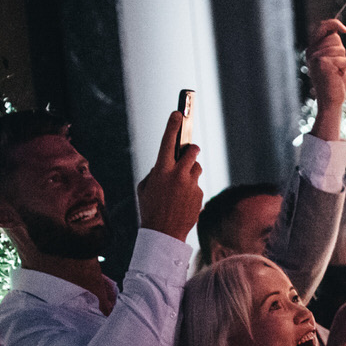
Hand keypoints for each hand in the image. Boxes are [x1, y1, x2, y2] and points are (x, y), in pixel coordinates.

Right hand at [137, 110, 203, 239]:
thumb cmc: (150, 208)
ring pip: (197, 167)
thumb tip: (166, 164)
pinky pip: (197, 185)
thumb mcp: (146, 186)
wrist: (163, 233)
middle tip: (190, 149)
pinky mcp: (199, 194)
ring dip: (191, 170)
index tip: (179, 112)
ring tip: (181, 183)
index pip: (168, 141)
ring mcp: (191, 184)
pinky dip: (192, 189)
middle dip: (191, 148)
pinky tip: (183, 201)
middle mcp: (177, 174)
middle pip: (192, 150)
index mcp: (161, 169)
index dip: (173, 125)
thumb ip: (156, 171)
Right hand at [306, 18, 345, 140]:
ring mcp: (316, 57)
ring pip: (340, 49)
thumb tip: (337, 31)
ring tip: (335, 72)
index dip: (334, 24)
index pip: (322, 27)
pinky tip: (336, 76)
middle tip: (336, 66)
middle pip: (334, 37)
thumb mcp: (332, 60)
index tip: (345, 30)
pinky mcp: (323, 63)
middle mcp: (311, 52)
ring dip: (343, 61)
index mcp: (312, 49)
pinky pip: (343, 59)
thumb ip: (332, 47)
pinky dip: (344, 68)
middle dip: (341, 51)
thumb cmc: (335, 82)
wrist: (331, 101)